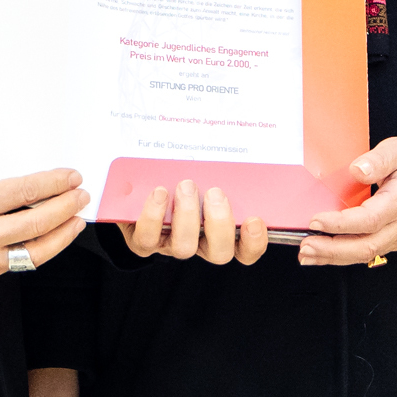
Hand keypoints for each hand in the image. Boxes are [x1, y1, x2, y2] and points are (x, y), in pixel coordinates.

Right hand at [0, 168, 87, 284]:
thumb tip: (31, 183)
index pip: (25, 191)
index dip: (54, 183)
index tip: (71, 177)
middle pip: (37, 221)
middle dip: (65, 207)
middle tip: (80, 196)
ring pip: (34, 250)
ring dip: (61, 234)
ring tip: (75, 221)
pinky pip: (18, 263)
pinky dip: (38, 250)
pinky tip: (49, 239)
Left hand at [125, 180, 268, 264]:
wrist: (138, 184)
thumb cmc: (181, 175)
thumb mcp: (207, 171)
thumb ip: (224, 168)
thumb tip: (258, 143)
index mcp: (222, 230)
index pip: (246, 249)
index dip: (254, 242)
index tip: (254, 220)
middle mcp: (199, 243)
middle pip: (219, 253)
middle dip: (220, 224)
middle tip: (215, 193)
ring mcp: (171, 244)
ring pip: (185, 248)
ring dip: (187, 216)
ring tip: (186, 186)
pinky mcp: (143, 242)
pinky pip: (148, 239)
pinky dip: (153, 216)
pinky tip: (159, 192)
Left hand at [299, 137, 396, 264]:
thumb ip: (380, 158)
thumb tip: (358, 170)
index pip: (369, 220)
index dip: (341, 224)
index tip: (316, 220)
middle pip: (365, 246)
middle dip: (332, 249)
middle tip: (305, 246)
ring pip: (365, 254)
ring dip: (334, 257)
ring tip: (307, 254)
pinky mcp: (395, 242)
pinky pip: (368, 253)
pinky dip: (344, 256)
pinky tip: (324, 253)